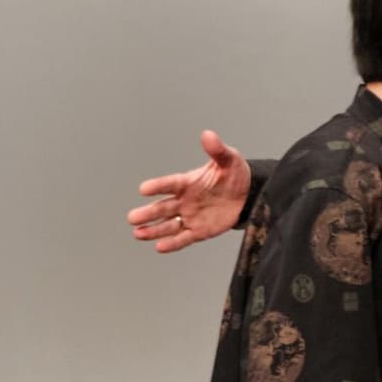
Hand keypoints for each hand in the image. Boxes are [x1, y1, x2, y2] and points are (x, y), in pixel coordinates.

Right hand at [128, 130, 250, 253]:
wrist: (248, 194)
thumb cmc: (234, 175)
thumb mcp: (229, 160)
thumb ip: (217, 150)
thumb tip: (208, 135)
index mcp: (188, 182)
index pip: (170, 184)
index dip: (157, 186)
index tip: (143, 189)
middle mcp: (184, 200)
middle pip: (162, 207)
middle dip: (148, 213)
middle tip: (132, 218)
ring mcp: (190, 216)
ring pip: (168, 224)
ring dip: (154, 230)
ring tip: (138, 234)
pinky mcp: (199, 231)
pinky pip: (184, 238)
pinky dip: (172, 243)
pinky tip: (160, 247)